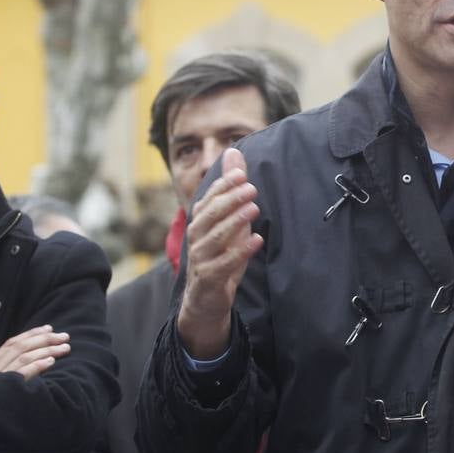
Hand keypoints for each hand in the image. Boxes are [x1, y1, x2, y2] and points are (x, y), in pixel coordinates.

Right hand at [0, 325, 70, 380]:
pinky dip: (36, 366)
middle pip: (20, 347)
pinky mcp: (0, 393)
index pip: (11, 344)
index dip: (31, 334)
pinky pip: (20, 375)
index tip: (49, 329)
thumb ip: (7, 373)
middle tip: (65, 337)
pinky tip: (50, 363)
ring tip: (64, 348)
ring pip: (23, 357)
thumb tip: (34, 361)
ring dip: (46, 350)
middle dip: (45, 339)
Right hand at [178, 147, 261, 358]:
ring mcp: (200, 258)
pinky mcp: (209, 278)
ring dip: (235, 222)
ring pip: (214, 237)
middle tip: (251, 189)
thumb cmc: (219, 255)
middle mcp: (197, 238)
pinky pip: (223, 263)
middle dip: (229, 200)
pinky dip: (240, 251)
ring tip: (254, 209)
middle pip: (210, 215)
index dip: (223, 186)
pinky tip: (256, 240)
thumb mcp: (228, 220)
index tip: (241, 174)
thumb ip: (231, 188)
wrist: (206, 300)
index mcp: (200, 222)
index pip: (209, 199)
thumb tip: (234, 152)